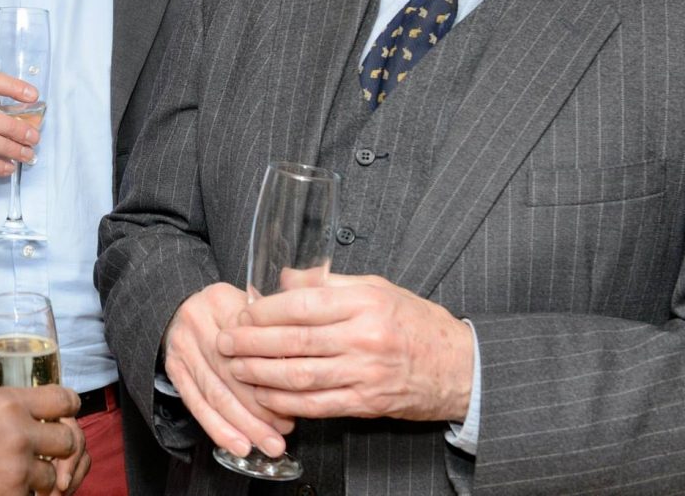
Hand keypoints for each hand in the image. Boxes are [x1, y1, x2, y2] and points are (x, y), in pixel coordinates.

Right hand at [0, 385, 82, 495]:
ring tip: (14, 475)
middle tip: (45, 451)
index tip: (66, 414)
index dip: (68, 407)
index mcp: (8, 403)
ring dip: (37, 478)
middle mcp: (19, 434)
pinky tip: (0, 488)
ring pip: (51, 476)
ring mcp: (16, 471)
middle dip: (59, 447)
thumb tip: (17, 410)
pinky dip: (20, 494)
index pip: (64, 399)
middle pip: (69, 439)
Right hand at [163, 283, 294, 459]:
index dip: (275, 373)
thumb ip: (273, 323)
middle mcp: (197, 323)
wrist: (179, 307)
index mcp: (220, 301)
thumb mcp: (247, 302)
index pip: (250, 343)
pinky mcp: (174, 370)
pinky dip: (218, 429)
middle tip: (285, 430)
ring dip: (244, 425)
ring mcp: (183, 348)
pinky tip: (238, 444)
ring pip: (216, 394)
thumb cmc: (225, 310)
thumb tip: (303, 357)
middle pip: (233, 373)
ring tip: (269, 444)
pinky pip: (196, 405)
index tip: (298, 396)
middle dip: (262, 408)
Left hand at [217, 273, 473, 422]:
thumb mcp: (377, 288)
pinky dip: (286, 402)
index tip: (242, 313)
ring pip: (300, 376)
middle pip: (294, 342)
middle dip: (251, 344)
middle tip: (224, 342)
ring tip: (235, 368)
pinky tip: (264, 395)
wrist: (460, 367)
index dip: (264, 312)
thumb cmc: (416, 322)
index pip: (301, 306)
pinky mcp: (367, 404)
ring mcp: (365, 374)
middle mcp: (364, 338)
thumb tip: (284, 279)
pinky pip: (317, 405)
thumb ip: (329, 283)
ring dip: (260, 375)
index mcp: (364, 303)